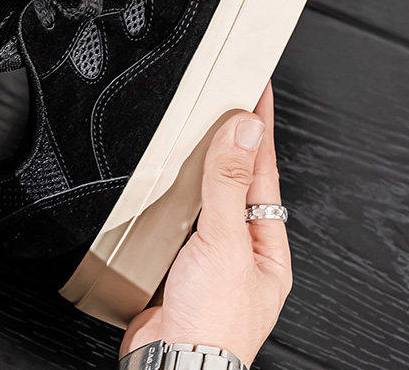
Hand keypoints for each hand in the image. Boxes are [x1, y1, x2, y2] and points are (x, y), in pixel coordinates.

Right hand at [120, 83, 291, 366]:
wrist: (174, 364)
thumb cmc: (211, 321)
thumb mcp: (225, 242)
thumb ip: (230, 184)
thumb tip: (244, 131)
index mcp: (266, 246)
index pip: (264, 171)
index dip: (258, 129)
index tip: (255, 91)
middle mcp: (240, 249)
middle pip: (237, 182)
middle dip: (234, 141)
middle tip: (229, 99)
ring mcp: (208, 256)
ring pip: (206, 197)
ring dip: (203, 164)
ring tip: (203, 127)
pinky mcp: (177, 261)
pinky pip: (178, 216)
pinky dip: (174, 192)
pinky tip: (168, 179)